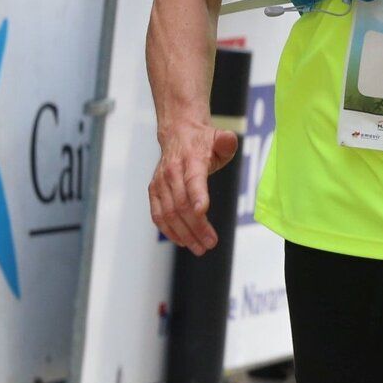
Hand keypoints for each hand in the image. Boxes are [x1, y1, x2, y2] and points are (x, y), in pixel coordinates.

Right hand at [148, 119, 238, 254]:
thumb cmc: (203, 141)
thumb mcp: (220, 138)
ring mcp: (160, 183)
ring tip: (200, 247)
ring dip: (184, 233)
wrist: (178, 134)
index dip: (197, 196)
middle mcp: (172, 173)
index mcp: (191, 160)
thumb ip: (226, 142)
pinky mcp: (154, 191)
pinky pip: (157, 215)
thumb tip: (228, 140)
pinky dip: (168, 230)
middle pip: (181, 204)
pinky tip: (183, 241)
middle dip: (196, 226)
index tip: (203, 212)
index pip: (193, 179)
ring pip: (169, 214)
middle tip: (211, 243)